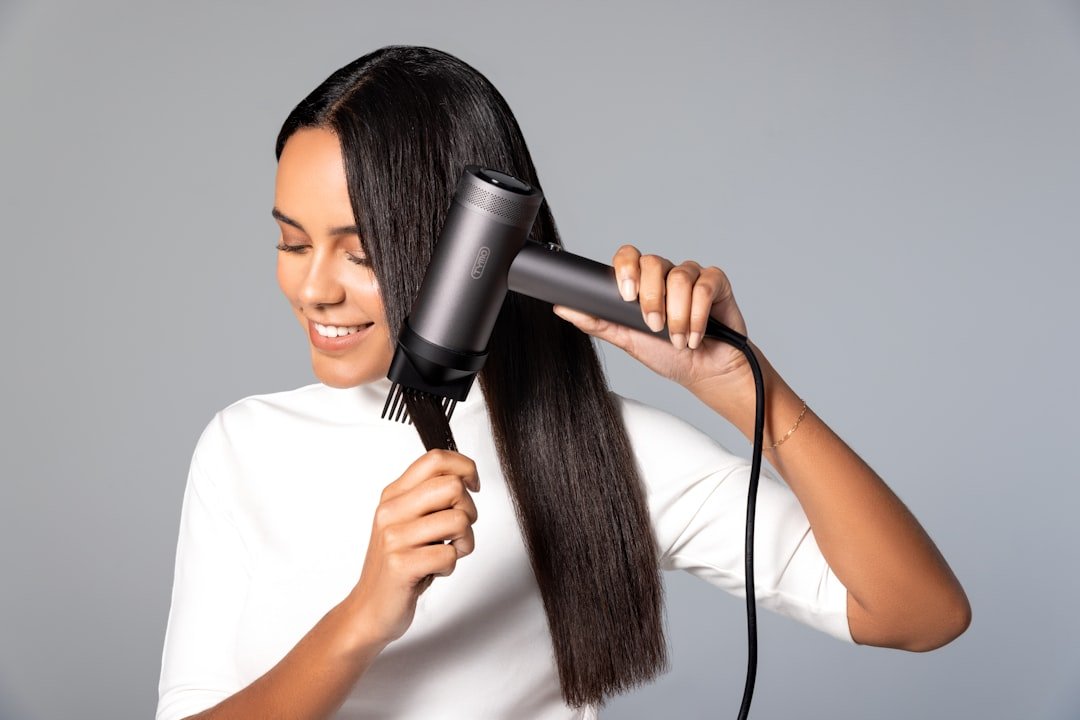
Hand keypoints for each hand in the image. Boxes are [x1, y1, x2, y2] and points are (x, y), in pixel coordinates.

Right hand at [346, 449, 479, 647]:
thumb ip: (429, 497)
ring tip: (448, 552)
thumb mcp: (408, 522)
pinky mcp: (401, 565)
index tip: (473, 486)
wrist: (369, 609)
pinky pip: (450, 554)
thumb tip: (464, 476)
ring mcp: (394, 538)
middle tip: (458, 530)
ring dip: (464, 542)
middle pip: (452, 486)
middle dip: (469, 510)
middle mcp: (391, 511)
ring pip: (458, 520)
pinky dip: (451, 565)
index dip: (465, 467)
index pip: (436, 459)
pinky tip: (434, 570)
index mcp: (393, 495)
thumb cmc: (397, 565)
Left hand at [552, 244, 750, 390]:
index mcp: (643, 283)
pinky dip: (698, 314)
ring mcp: (692, 277)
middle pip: (653, 262)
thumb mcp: (627, 340)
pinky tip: (695, 335)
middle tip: (654, 326)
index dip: (626, 269)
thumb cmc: (669, 357)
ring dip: (677, 314)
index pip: (628, 256)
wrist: (706, 374)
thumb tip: (562, 307)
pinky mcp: (716, 283)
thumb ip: (596, 322)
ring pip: (679, 276)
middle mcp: (666, 275)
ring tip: (678, 339)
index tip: (627, 296)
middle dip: (652, 299)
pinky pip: (705, 285)